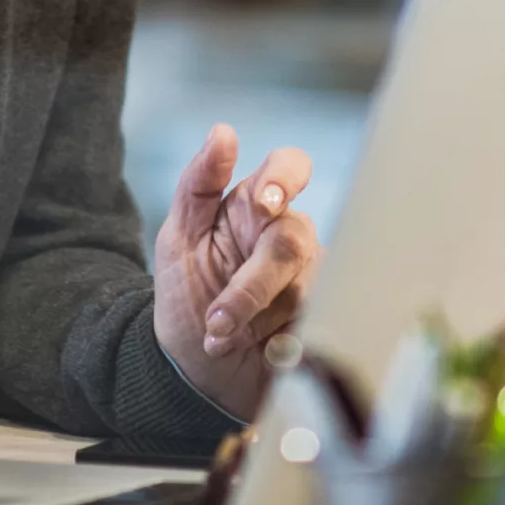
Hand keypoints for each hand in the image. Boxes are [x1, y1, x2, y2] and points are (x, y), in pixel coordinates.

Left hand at [152, 125, 317, 419]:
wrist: (194, 374)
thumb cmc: (187, 300)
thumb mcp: (177, 241)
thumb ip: (197, 185)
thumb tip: (223, 131)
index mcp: (255, 208)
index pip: (289, 168)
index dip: (285, 178)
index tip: (266, 202)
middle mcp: (290, 237)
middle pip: (292, 240)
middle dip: (252, 285)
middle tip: (217, 318)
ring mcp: (313, 279)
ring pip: (307, 287)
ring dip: (257, 320)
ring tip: (222, 339)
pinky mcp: (326, 320)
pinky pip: (320, 324)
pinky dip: (283, 345)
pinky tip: (262, 355)